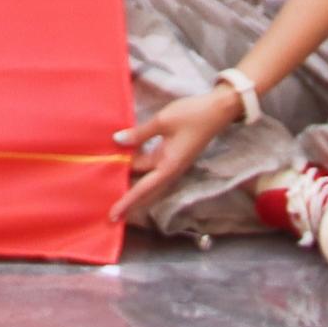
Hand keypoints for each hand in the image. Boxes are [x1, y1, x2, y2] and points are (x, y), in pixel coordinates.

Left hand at [117, 84, 247, 222]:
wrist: (218, 110)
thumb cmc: (191, 115)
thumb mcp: (162, 121)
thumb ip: (139, 134)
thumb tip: (117, 141)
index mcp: (168, 166)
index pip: (143, 189)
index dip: (126, 202)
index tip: (113, 215)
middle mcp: (170, 171)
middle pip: (145, 191)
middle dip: (128, 201)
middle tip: (110, 212)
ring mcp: (172, 164)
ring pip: (148, 180)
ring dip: (133, 185)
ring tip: (114, 189)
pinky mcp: (173, 157)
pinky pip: (152, 169)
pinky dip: (139, 170)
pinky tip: (127, 163)